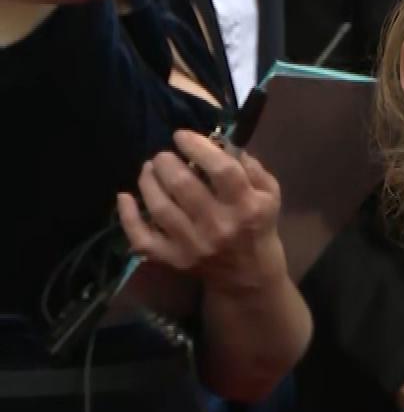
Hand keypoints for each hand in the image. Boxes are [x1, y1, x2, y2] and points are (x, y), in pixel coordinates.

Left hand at [117, 130, 288, 293]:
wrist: (249, 275)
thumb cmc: (258, 225)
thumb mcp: (269, 194)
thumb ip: (250, 166)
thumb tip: (220, 144)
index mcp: (246, 206)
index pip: (221, 169)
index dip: (197, 147)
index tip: (182, 136)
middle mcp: (219, 226)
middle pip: (183, 186)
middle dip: (166, 162)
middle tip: (163, 156)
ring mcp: (192, 245)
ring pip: (159, 207)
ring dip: (148, 181)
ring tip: (149, 169)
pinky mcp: (173, 259)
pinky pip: (141, 238)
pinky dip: (127, 216)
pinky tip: (125, 197)